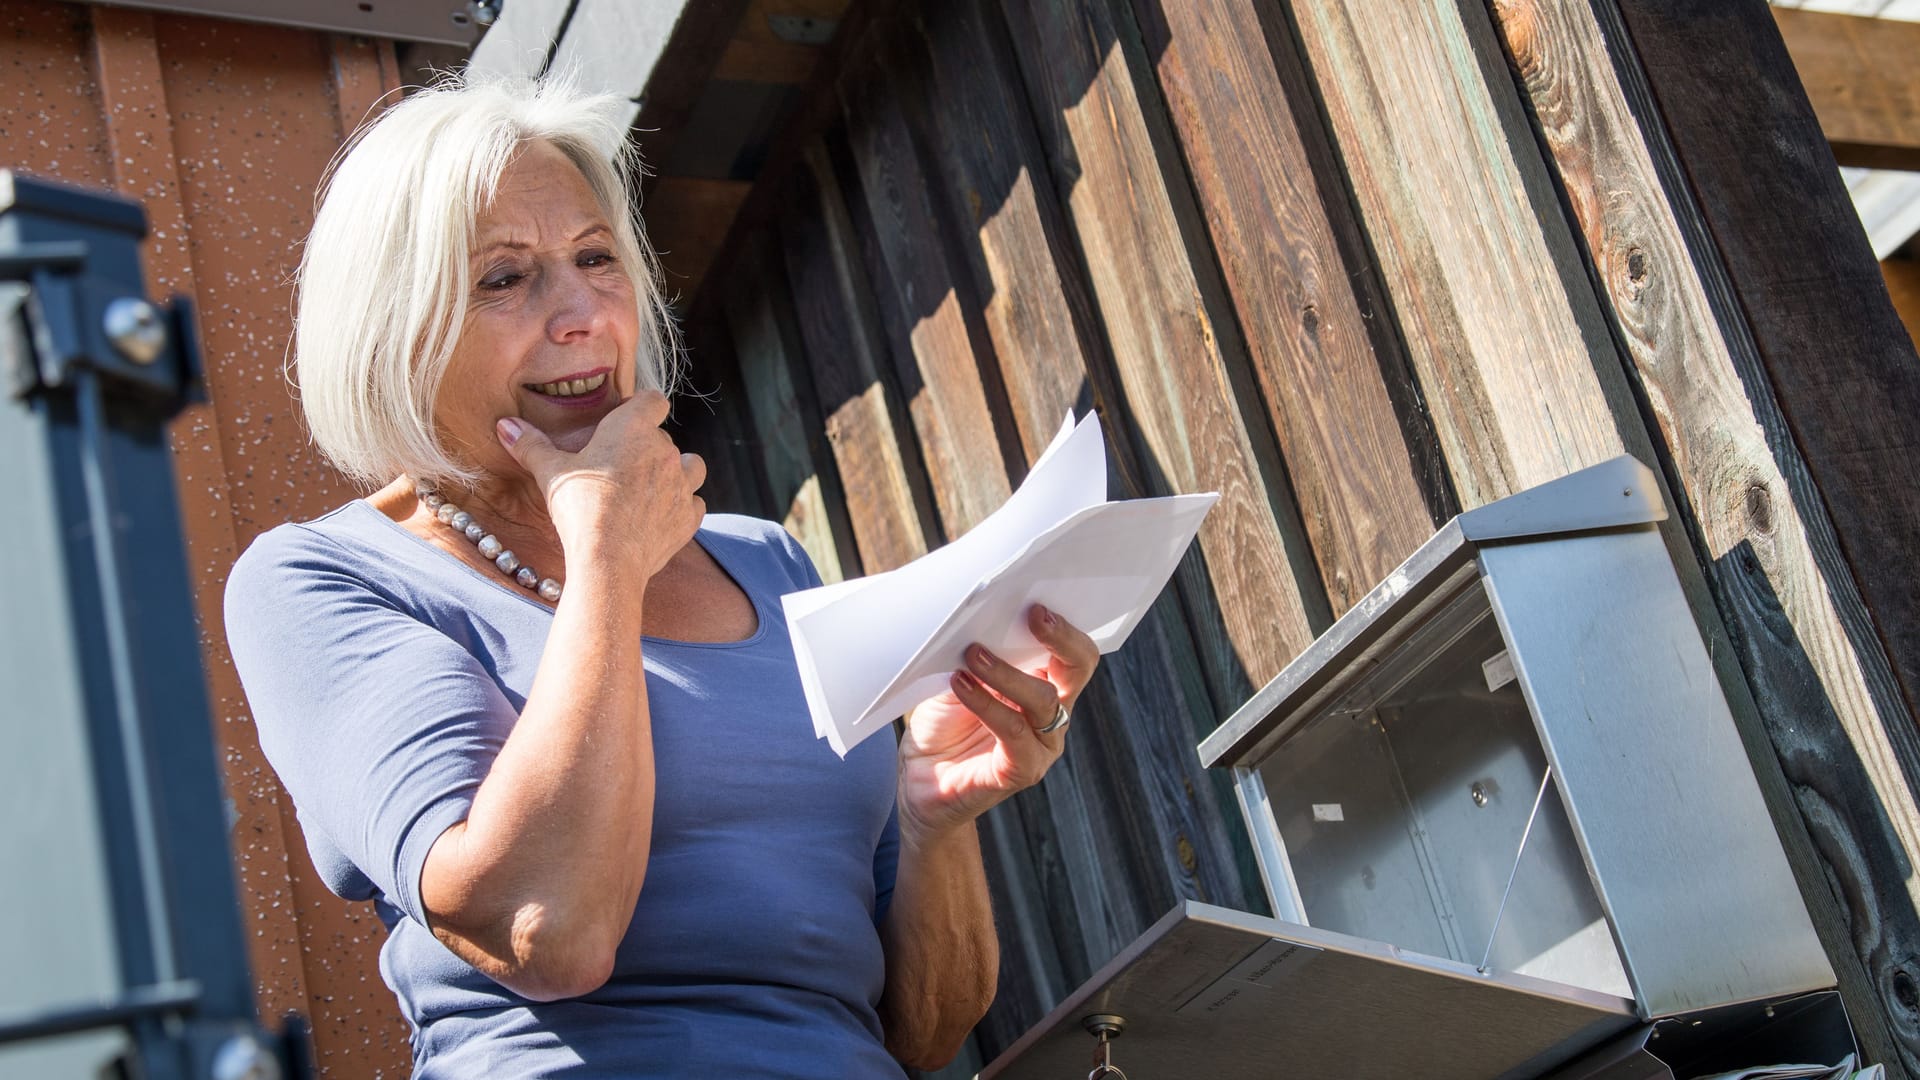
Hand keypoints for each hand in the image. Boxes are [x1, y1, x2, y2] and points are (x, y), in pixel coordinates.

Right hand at [495, 390, 705, 577]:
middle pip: (664, 437)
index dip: (641, 407)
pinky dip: (682, 506)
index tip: (624, 421)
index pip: (653, 400)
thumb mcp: (549, 472)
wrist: (607, 559)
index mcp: (633, 428)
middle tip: (619, 467)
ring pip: (691, 465)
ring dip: (676, 471)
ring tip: (650, 486)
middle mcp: (665, 451)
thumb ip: (530, 445)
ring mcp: (683, 484)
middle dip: (646, 447)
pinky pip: (695, 502)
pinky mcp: (689, 516)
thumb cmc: (579, 508)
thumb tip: (505, 425)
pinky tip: (660, 515)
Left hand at [896, 605, 1099, 842]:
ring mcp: (1042, 745)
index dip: (1065, 628)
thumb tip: (979, 616)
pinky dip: (987, 705)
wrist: (921, 781)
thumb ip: (979, 652)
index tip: (1038, 603)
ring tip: (972, 654)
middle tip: (1031, 615)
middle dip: (1059, 639)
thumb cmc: (943, 724)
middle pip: (1077, 670)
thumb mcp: (959, 676)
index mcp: (1045, 685)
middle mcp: (1053, 714)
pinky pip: (1014, 732)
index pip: (1074, 653)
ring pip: (1043, 699)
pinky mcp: (1022, 770)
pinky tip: (960, 685)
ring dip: (1007, 672)